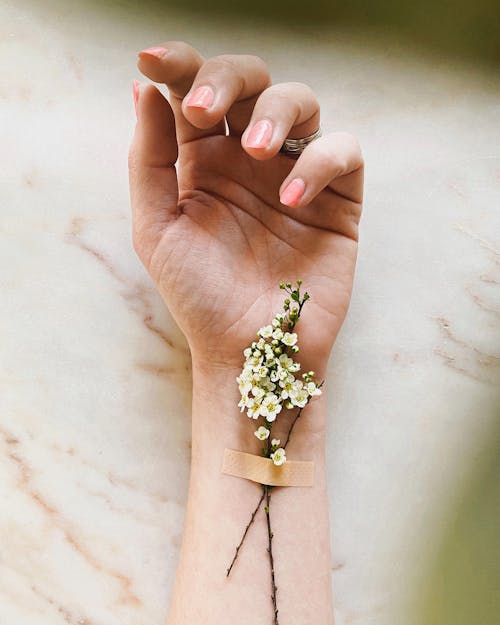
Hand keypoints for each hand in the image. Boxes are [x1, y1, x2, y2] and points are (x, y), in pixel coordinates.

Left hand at [129, 41, 362, 373]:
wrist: (247, 349)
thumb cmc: (199, 295)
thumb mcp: (157, 226)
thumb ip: (150, 158)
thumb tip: (144, 87)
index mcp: (204, 162)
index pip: (195, 92)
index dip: (178, 64)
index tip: (152, 60)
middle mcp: (250, 161)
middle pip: (250, 81)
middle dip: (227, 79)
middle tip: (204, 110)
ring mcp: (295, 176)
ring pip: (302, 102)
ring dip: (276, 112)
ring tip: (254, 152)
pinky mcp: (337, 200)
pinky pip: (342, 153)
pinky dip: (318, 163)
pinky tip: (290, 200)